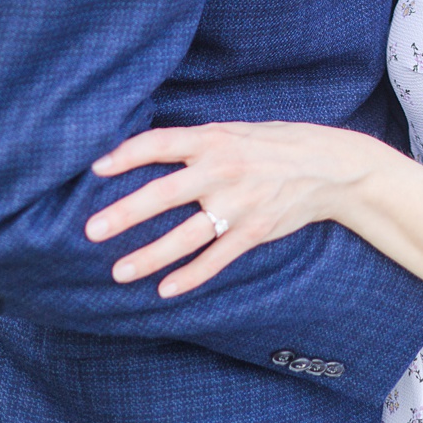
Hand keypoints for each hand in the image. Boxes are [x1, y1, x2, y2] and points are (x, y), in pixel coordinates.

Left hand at [87, 121, 383, 296]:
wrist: (332, 166)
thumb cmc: (278, 145)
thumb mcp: (239, 132)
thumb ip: (199, 143)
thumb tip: (151, 151)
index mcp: (217, 140)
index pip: (162, 144)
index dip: (127, 155)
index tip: (95, 169)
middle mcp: (225, 171)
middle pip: (165, 194)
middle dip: (126, 213)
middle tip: (91, 230)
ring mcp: (240, 204)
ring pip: (186, 236)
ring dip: (149, 257)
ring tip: (119, 272)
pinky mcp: (254, 231)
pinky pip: (216, 259)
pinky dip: (191, 276)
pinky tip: (165, 289)